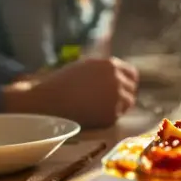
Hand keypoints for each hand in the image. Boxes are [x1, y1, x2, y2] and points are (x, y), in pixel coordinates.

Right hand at [8, 57, 138, 127]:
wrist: (48, 101)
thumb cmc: (62, 83)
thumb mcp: (86, 67)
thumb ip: (105, 70)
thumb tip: (119, 76)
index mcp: (110, 64)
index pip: (132, 73)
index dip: (126, 81)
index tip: (121, 87)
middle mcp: (116, 79)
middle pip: (131, 88)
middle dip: (123, 93)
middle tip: (109, 100)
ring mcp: (116, 97)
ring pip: (128, 102)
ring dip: (119, 105)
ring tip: (100, 107)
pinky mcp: (111, 115)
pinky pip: (118, 115)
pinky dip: (110, 116)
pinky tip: (94, 114)